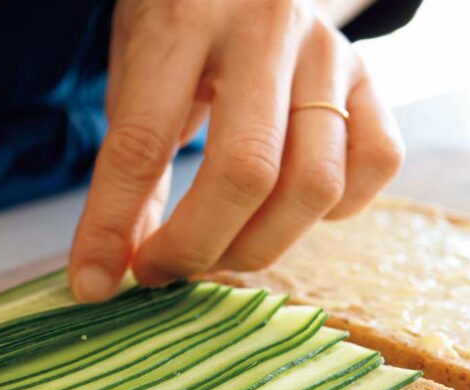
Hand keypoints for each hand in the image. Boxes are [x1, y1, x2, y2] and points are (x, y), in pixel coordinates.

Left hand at [70, 0, 403, 299]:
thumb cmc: (176, 27)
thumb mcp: (134, 78)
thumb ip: (131, 167)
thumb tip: (114, 271)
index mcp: (184, 22)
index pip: (143, 143)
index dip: (112, 225)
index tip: (93, 283)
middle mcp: (266, 30)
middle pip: (246, 173)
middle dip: (196, 247)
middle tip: (163, 270)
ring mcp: (330, 52)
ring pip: (316, 184)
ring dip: (258, 246)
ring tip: (217, 251)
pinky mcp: (372, 75)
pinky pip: (376, 164)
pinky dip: (333, 211)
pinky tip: (286, 209)